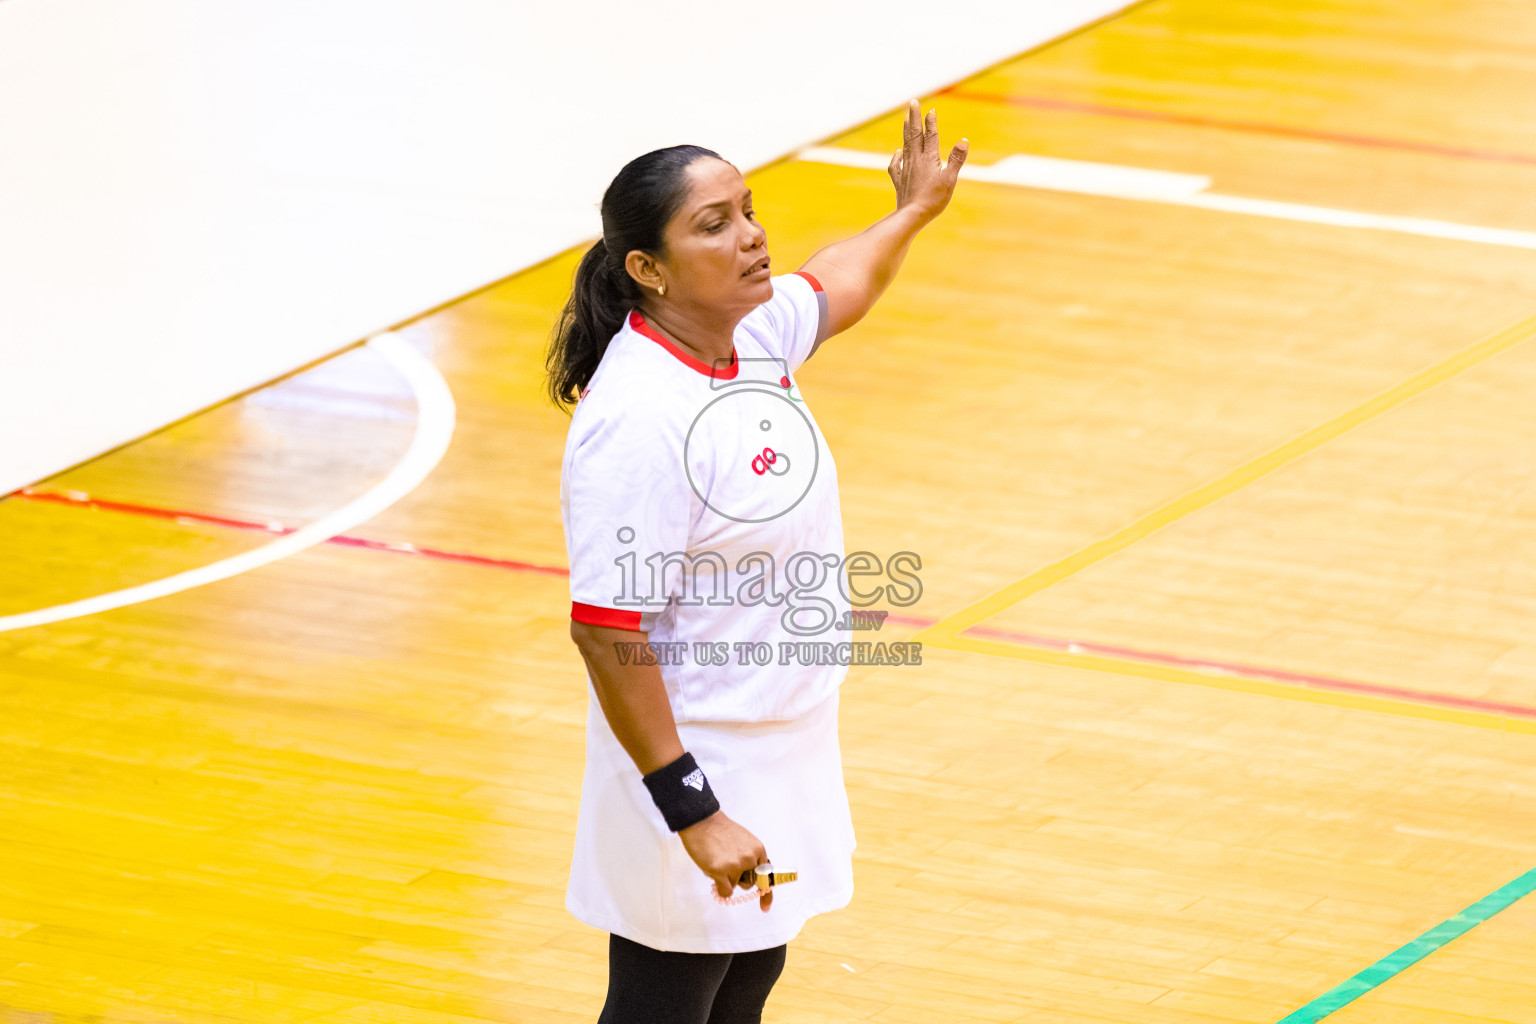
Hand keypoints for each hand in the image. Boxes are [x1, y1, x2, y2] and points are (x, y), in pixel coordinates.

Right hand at [678, 810, 774, 912]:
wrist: (702, 821)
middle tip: (727, 863)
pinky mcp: (720, 871)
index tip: (764, 908)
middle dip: (738, 878)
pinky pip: (726, 892)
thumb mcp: (744, 841)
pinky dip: (720, 888)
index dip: (766, 893)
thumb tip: (749, 877)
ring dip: (725, 879)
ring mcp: (735, 865)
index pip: (766, 876)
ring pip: (734, 886)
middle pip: (749, 883)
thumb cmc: (720, 831)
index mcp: (758, 849)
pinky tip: (713, 872)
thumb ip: (749, 857)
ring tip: (717, 860)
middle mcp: (750, 858)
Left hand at [888, 99, 966, 222]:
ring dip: (906, 130)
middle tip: (913, 102)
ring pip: (905, 145)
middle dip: (914, 118)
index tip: (930, 109)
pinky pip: (896, 165)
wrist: (911, 216)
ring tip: (905, 119)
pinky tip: (898, 152)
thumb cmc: (933, 199)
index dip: (930, 122)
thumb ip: (956, 159)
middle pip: (914, 135)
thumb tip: (964, 140)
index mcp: (929, 159)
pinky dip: (897, 156)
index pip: (930, 136)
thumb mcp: (949, 179)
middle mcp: (915, 161)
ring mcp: (906, 170)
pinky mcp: (900, 181)